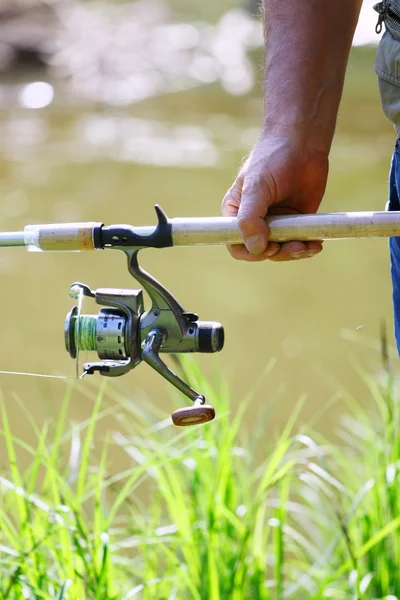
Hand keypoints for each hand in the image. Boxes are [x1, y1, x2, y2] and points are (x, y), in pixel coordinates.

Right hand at [221, 133, 328, 260]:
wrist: (303, 142)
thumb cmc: (273, 158)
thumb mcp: (257, 187)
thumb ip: (250, 217)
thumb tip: (255, 247)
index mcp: (236, 213)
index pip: (235, 244)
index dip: (250, 252)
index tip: (269, 246)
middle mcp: (254, 220)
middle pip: (260, 251)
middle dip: (277, 253)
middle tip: (294, 245)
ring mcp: (275, 222)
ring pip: (280, 251)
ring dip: (294, 252)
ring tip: (308, 245)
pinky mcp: (295, 221)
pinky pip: (298, 242)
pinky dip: (306, 247)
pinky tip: (315, 244)